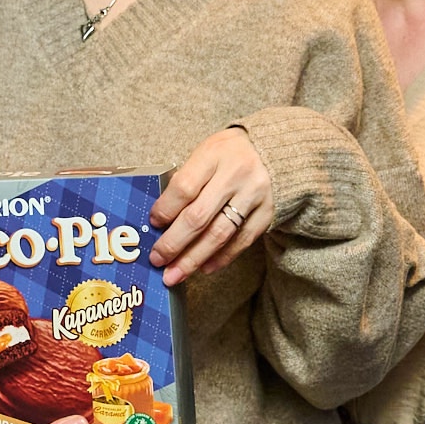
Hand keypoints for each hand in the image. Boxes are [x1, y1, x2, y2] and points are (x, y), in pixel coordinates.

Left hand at [148, 126, 273, 285]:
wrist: (272, 149)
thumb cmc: (228, 153)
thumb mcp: (205, 153)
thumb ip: (187, 180)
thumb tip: (162, 220)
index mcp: (214, 155)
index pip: (184, 188)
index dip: (165, 210)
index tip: (153, 224)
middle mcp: (235, 175)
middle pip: (199, 217)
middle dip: (174, 243)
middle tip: (157, 260)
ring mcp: (254, 195)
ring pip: (219, 234)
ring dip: (194, 258)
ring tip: (175, 274)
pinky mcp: (267, 212)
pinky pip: (242, 241)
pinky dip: (222, 257)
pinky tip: (204, 268)